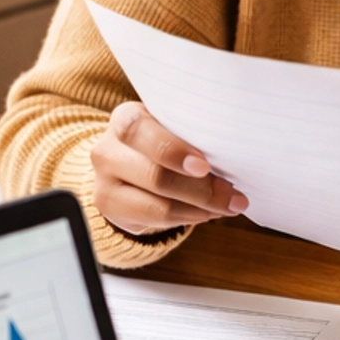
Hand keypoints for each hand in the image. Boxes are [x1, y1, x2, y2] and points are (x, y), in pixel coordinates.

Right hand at [89, 102, 248, 236]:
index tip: (204, 166)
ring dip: (200, 209)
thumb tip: (236, 156)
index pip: (140, 132)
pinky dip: (188, 218)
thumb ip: (193, 134)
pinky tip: (208, 212)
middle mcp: (107, 150)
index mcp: (126, 119)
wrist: (126, 162)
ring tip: (228, 206)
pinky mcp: (110, 210)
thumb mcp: (172, 126)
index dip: (173, 151)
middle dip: (202, 190)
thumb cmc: (162, 138)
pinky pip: (156, 220)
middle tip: (234, 197)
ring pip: (158, 206)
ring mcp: (103, 183)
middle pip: (155, 176)